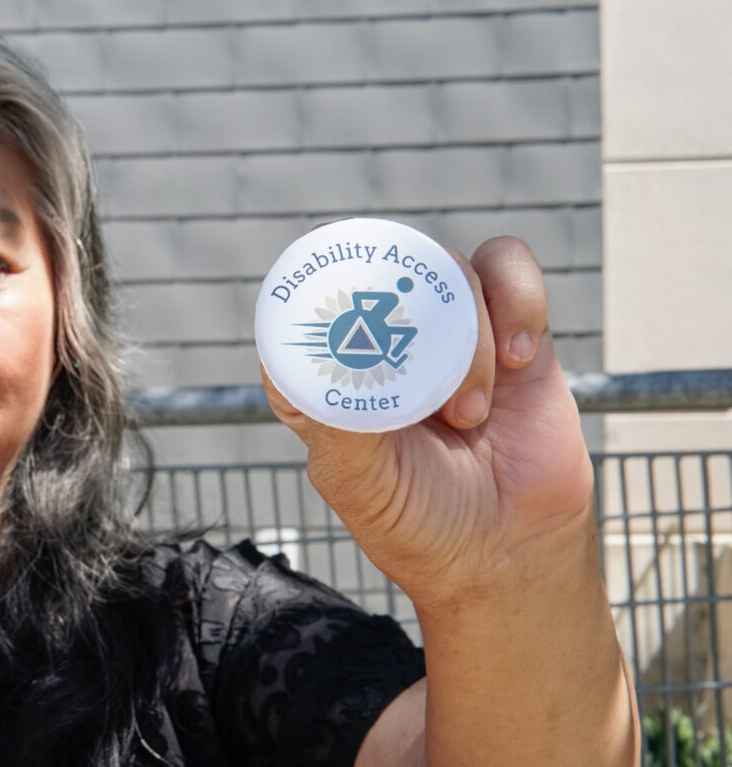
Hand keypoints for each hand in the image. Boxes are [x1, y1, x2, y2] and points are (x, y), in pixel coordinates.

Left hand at [261, 236, 593, 609]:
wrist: (512, 553)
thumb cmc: (420, 522)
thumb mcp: (361, 482)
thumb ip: (341, 426)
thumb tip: (330, 367)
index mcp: (328, 378)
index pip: (303, 311)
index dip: (313, 292)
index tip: (341, 319)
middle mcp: (384, 346)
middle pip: (379, 272)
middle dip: (398, 302)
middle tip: (418, 359)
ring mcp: (447, 333)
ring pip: (444, 268)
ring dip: (465, 329)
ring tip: (471, 412)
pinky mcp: (511, 330)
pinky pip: (508, 268)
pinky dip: (517, 298)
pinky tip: (519, 360)